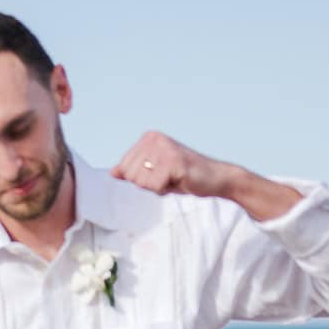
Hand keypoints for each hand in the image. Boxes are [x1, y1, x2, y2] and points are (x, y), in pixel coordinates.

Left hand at [111, 130, 233, 199]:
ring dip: (158, 187)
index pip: (123, 168)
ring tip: (174, 179)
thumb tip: (112, 172)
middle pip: (130, 176)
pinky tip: (179, 181)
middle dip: (148, 184)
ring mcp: (164, 148)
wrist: (216, 179)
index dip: (141, 179)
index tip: (159, 174)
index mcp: (148, 138)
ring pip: (141, 182)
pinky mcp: (174, 161)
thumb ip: (133, 171)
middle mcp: (154, 139)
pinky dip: (166, 190)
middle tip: (168, 178)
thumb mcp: (154, 172)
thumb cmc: (184, 177)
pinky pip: (155, 185)